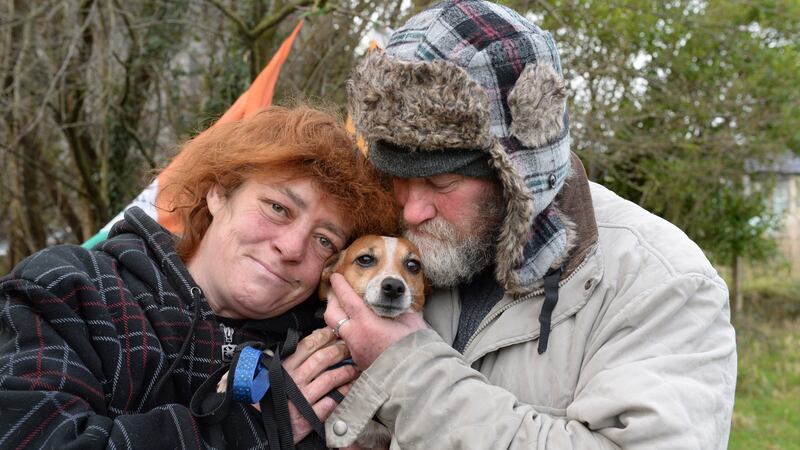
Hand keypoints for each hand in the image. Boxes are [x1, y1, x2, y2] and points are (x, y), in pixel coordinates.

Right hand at [254, 327, 358, 443]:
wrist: (261, 426)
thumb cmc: (270, 396)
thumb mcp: (275, 373)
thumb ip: (292, 357)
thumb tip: (312, 338)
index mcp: (285, 367)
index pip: (308, 345)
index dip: (325, 336)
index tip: (336, 332)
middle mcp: (293, 380)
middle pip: (322, 358)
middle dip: (340, 350)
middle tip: (351, 348)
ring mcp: (302, 398)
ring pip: (330, 378)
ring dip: (346, 371)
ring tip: (355, 368)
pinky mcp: (308, 416)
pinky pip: (331, 401)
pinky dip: (343, 393)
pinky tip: (350, 388)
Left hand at [324, 273, 426, 368]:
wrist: (415, 374)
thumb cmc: (416, 345)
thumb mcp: (409, 319)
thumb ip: (397, 308)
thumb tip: (395, 301)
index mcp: (366, 322)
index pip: (347, 299)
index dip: (340, 285)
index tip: (335, 276)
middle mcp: (355, 336)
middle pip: (332, 314)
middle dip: (332, 301)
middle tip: (336, 293)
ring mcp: (355, 350)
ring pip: (337, 329)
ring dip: (339, 318)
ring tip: (346, 311)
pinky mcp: (358, 361)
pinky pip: (348, 342)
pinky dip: (350, 332)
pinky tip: (359, 330)